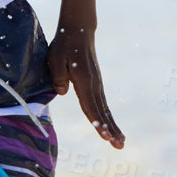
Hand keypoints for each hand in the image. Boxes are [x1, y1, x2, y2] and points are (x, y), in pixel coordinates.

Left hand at [47, 25, 123, 147]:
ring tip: (121, 142)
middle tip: (118, 146)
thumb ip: (58, 77)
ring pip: (105, 109)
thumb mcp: (55, 59)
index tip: (104, 136)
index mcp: (84, 80)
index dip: (97, 123)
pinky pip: (102, 104)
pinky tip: (112, 126)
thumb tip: (63, 92)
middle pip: (102, 112)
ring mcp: (97, 84)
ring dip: (113, 127)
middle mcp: (94, 84)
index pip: (90, 106)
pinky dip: (108, 117)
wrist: (78, 31)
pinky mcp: (96, 83)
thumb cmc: (63, 45)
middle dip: (110, 130)